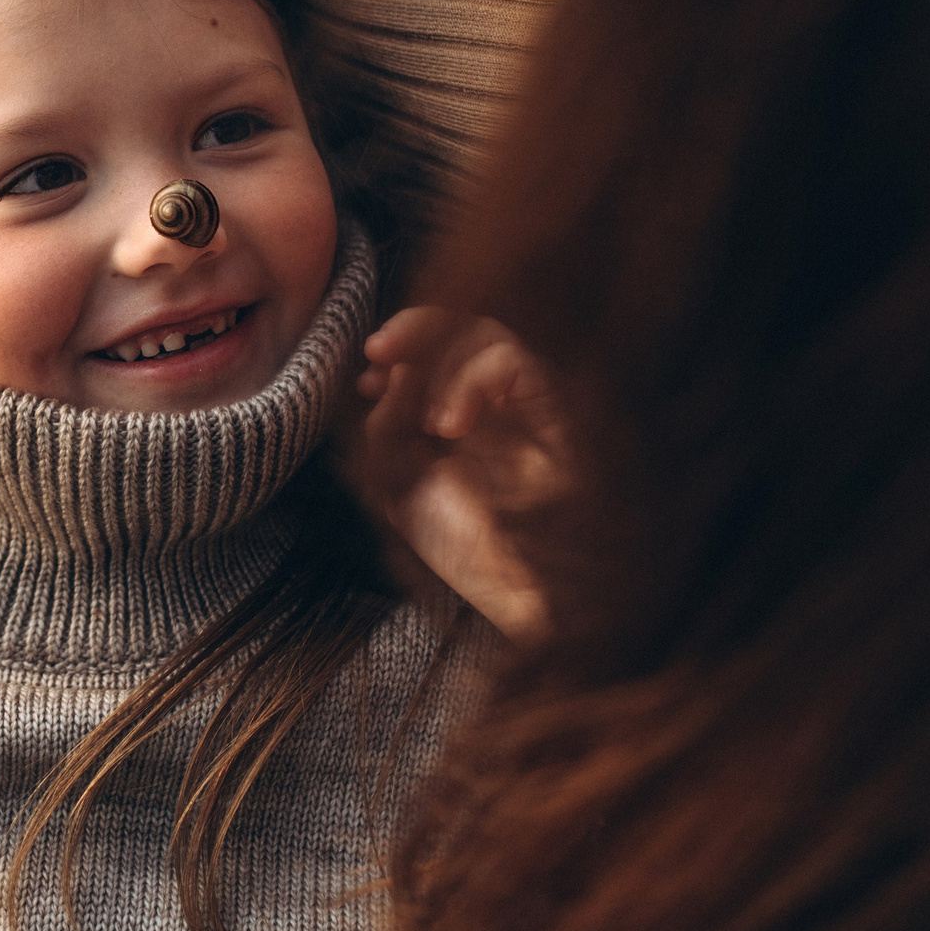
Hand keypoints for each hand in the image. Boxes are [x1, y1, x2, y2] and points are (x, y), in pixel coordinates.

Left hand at [356, 309, 573, 644]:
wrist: (520, 602)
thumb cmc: (466, 550)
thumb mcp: (399, 485)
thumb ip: (388, 428)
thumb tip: (396, 372)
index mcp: (462, 415)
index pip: (437, 350)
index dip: (402, 346)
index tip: (368, 366)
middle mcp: (500, 402)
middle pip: (466, 329)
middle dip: (417, 330)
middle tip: (379, 351)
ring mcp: (531, 408)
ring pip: (494, 337)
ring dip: (443, 355)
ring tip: (421, 414)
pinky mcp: (560, 418)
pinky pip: (523, 366)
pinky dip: (476, 380)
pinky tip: (447, 424)